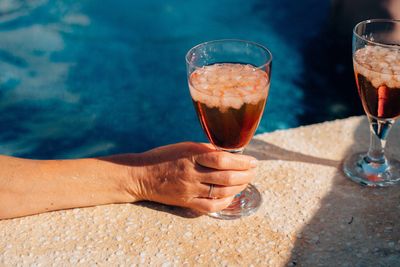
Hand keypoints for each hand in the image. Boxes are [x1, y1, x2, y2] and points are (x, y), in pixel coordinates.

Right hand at [129, 142, 257, 212]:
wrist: (140, 175)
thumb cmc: (164, 157)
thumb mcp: (185, 147)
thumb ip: (206, 150)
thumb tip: (230, 154)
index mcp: (191, 156)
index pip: (223, 160)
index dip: (242, 162)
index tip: (253, 161)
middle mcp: (192, 174)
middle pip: (227, 177)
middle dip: (246, 175)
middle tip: (254, 171)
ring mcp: (189, 190)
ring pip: (222, 192)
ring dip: (239, 188)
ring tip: (245, 182)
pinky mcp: (186, 203)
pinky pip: (210, 207)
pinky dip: (225, 202)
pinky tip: (231, 196)